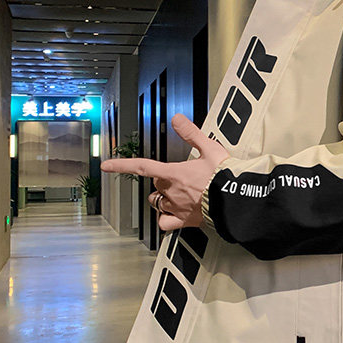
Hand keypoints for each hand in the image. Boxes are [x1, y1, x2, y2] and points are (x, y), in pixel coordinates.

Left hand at [101, 114, 229, 231]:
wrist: (237, 199)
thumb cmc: (225, 175)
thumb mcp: (210, 148)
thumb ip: (192, 133)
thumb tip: (177, 118)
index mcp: (175, 174)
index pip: (142, 167)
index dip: (122, 166)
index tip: (106, 166)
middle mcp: (172, 192)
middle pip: (156, 185)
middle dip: (162, 180)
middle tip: (177, 175)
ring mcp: (177, 208)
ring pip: (158, 203)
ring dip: (162, 198)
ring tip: (174, 194)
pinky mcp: (185, 221)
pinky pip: (165, 223)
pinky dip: (165, 219)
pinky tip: (172, 216)